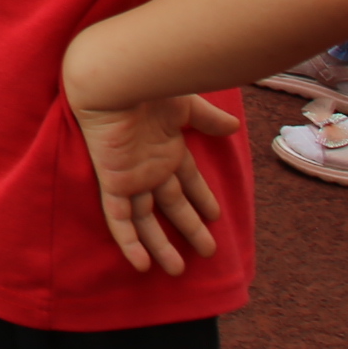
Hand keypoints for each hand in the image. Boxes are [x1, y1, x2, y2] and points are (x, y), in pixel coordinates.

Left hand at [64, 91, 235, 275]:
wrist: (116, 78)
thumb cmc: (149, 85)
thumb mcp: (186, 105)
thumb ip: (207, 119)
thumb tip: (233, 127)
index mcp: (166, 147)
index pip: (187, 180)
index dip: (201, 198)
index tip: (216, 216)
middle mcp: (149, 165)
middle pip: (170, 204)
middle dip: (189, 227)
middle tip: (208, 251)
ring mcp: (131, 175)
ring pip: (145, 218)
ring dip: (160, 245)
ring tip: (177, 270)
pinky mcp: (114, 181)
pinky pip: (119, 218)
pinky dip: (129, 241)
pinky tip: (141, 264)